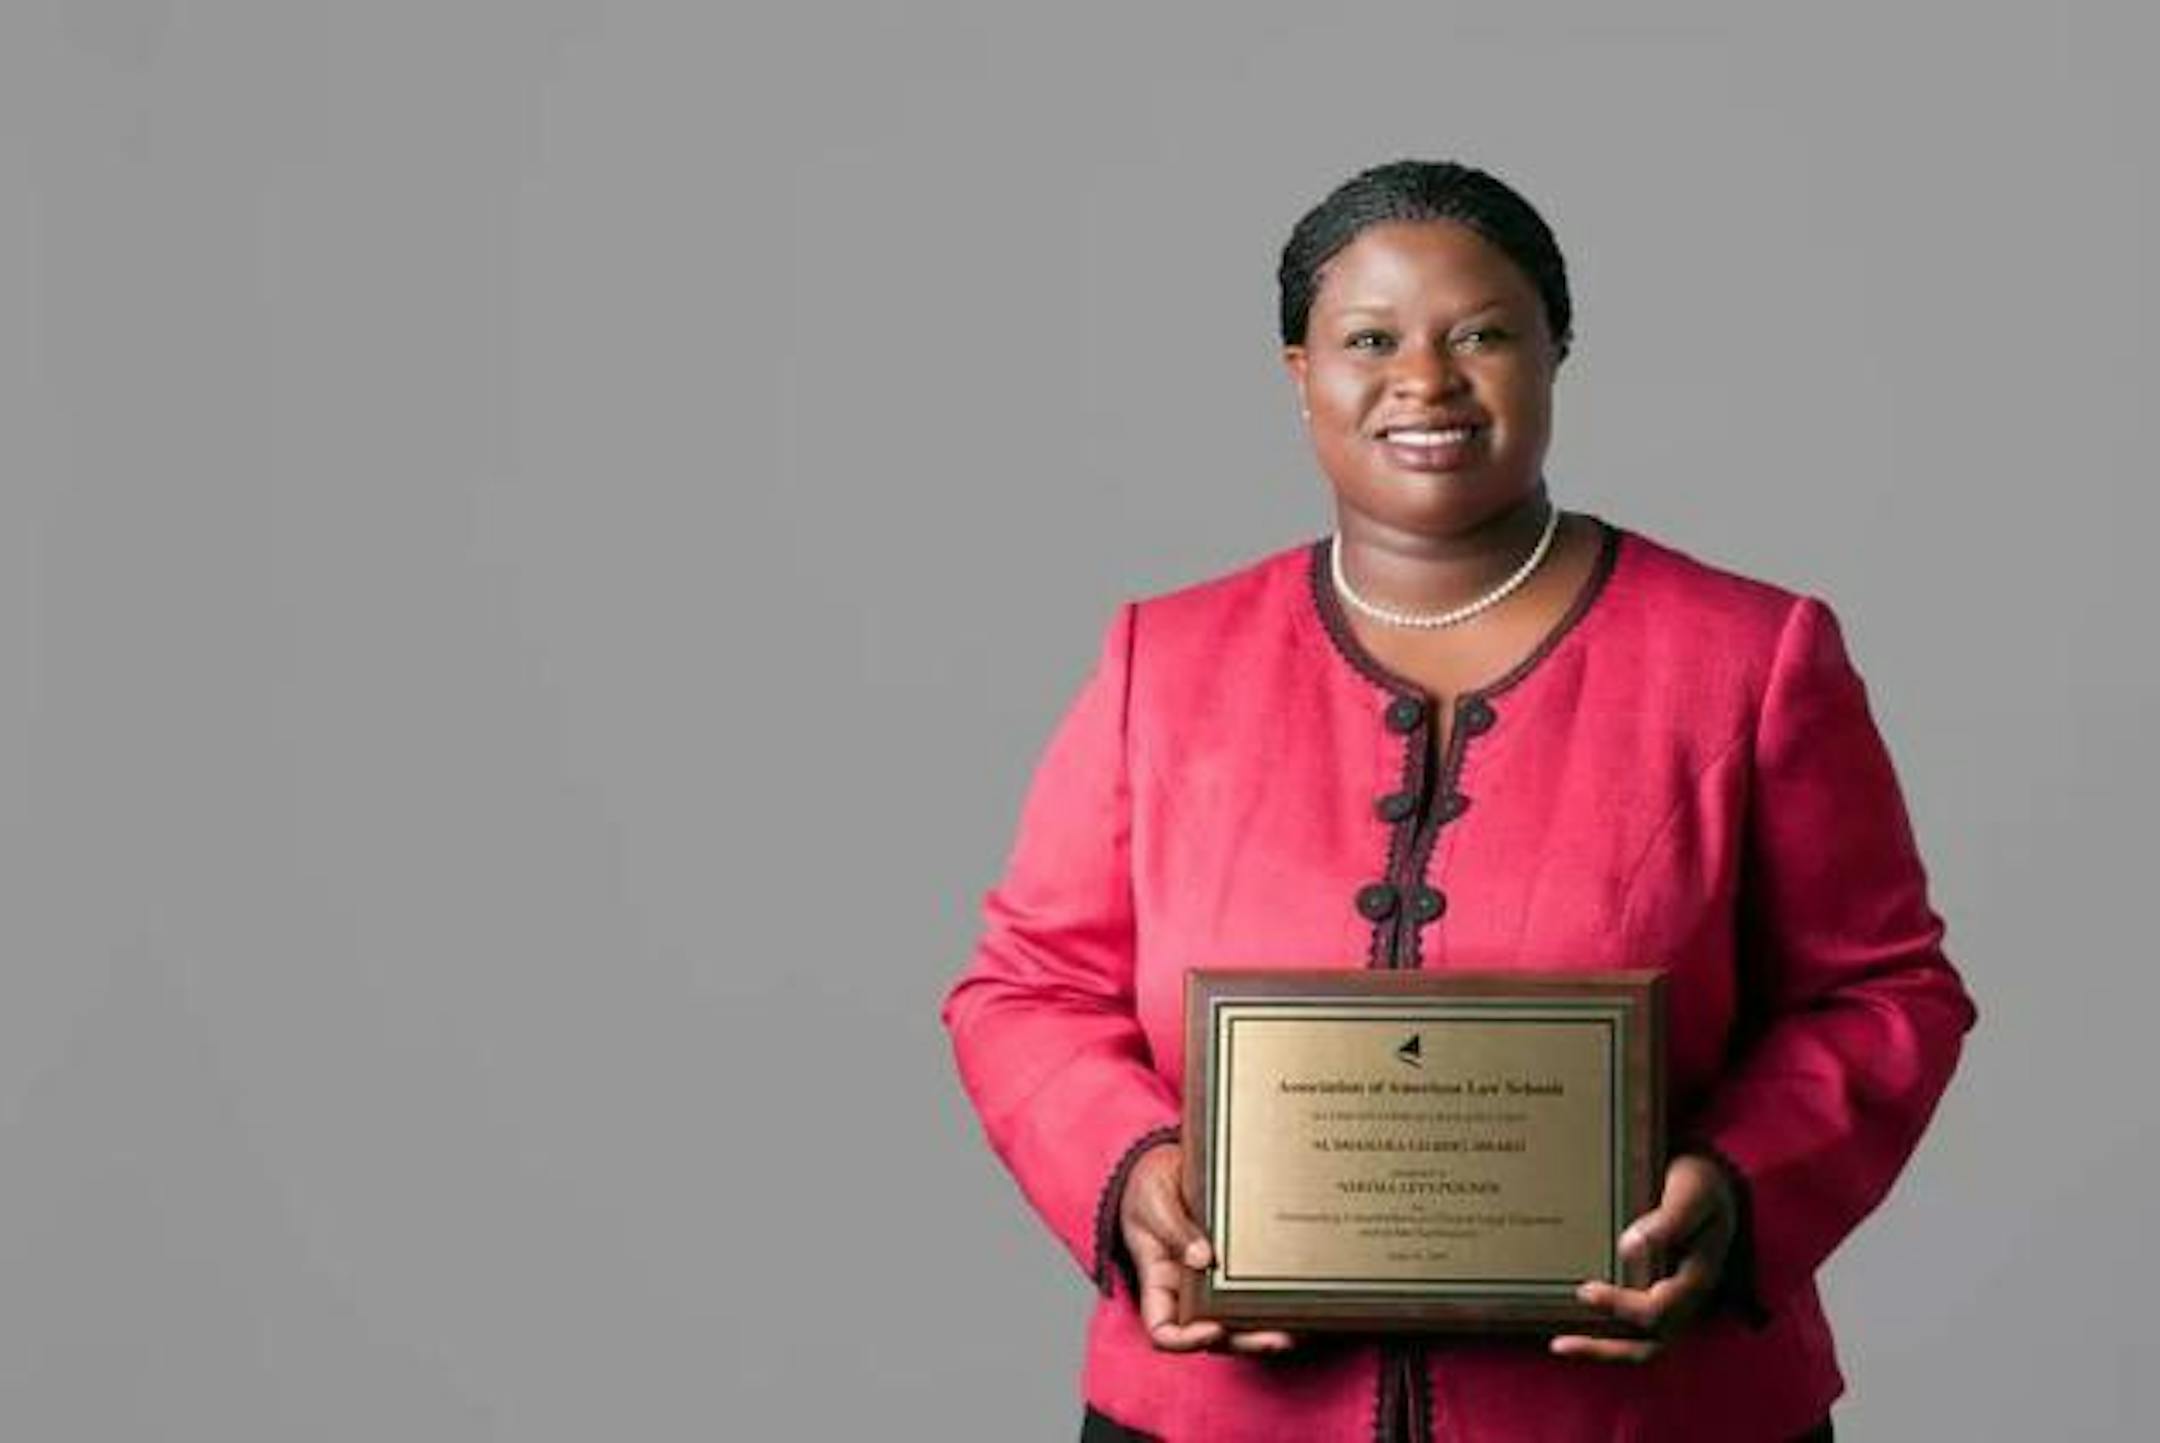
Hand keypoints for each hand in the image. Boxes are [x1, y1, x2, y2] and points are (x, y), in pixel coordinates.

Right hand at [1118, 1142, 1297, 1355]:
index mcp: (1159, 1282)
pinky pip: (1253, 1288)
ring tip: (1297, 1326)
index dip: (1187, 1341)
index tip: (1214, 1328)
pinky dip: (1275, 1298)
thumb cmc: (1149, 1188)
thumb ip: (1175, 1230)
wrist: (1164, 1165)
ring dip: (1266, 1327)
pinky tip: (1301, 1297)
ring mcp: (1214, 1279)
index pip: (1163, 1330)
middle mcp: (1187, 1290)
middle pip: (1213, 1334)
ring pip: (1239, 1319)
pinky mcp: (1238, 1263)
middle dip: (1245, 1341)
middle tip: (1276, 1337)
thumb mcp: (1154, 1203)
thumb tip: (1203, 1258)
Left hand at [1550, 1152, 1736, 1363]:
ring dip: (1603, 1349)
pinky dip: (1607, 1332)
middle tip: (1559, 1344)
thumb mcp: (1691, 1193)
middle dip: (1605, 1349)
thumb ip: (1668, 1221)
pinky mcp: (1658, 1294)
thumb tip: (1628, 1247)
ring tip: (1561, 1344)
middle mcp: (1687, 1298)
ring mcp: (1674, 1300)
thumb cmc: (1699, 1183)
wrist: (1707, 1178)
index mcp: (1698, 1278)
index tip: (1585, 1291)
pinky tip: (1574, 1321)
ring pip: (1643, 1343)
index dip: (1622, 1307)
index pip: (1660, 1310)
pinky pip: (1635, 1327)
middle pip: (1651, 1343)